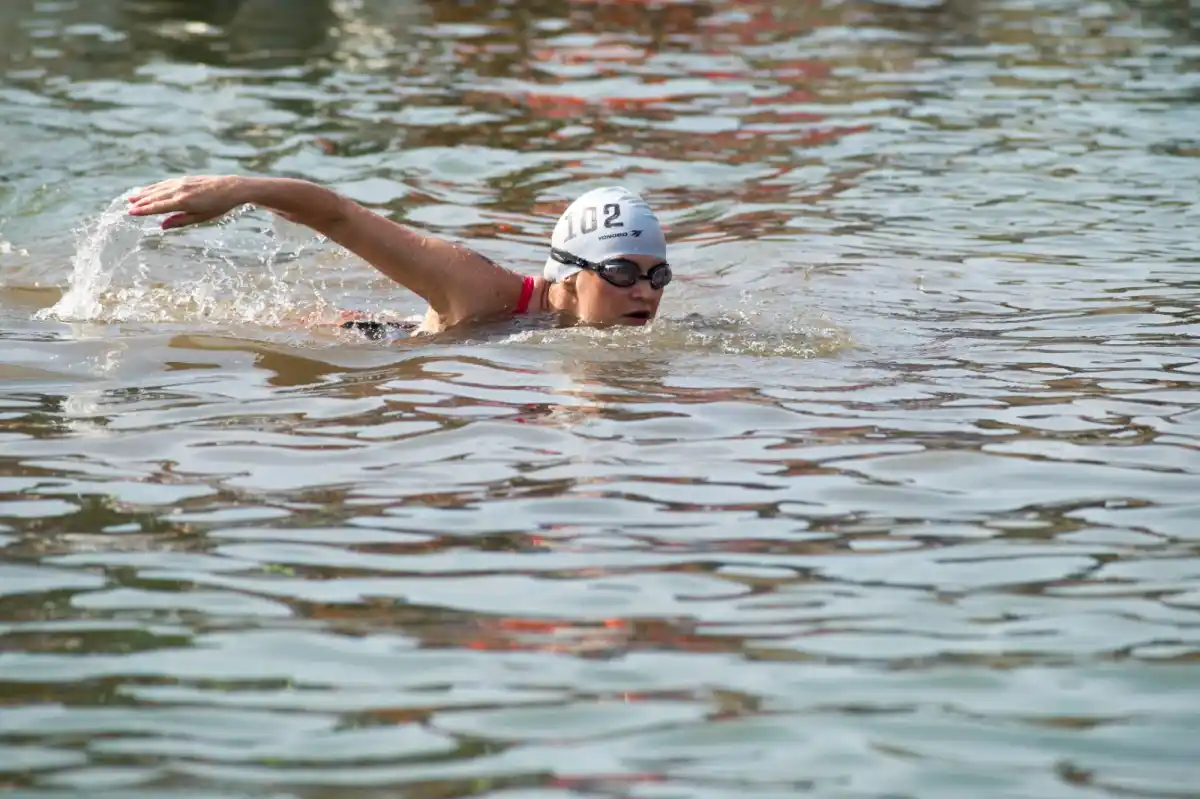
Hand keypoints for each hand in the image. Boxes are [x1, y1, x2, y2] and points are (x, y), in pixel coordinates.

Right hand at [127, 175, 247, 229]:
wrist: (231, 188)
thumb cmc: (218, 206)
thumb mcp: (200, 218)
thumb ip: (180, 221)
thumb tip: (161, 225)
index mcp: (183, 202)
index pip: (158, 207)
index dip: (144, 210)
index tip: (131, 213)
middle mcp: (179, 190)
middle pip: (155, 197)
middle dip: (141, 202)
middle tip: (127, 207)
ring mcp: (181, 183)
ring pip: (158, 189)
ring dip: (144, 193)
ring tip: (132, 197)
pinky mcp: (184, 179)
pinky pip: (165, 183)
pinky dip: (155, 187)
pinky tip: (149, 190)